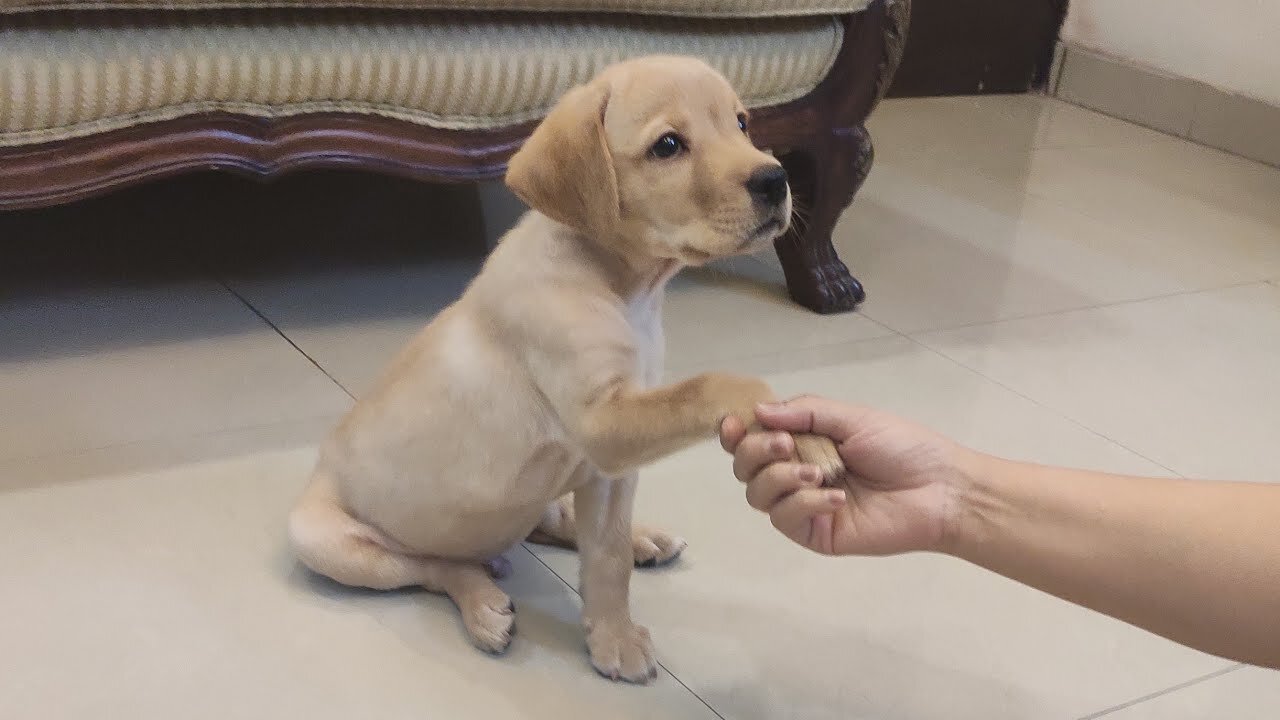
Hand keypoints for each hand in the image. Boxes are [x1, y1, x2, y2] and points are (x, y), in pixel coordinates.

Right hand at [719, 396, 973, 555]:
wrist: (940, 490)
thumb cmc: (902, 448)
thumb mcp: (852, 418)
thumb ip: (804, 413)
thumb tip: (757, 412)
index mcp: (803, 442)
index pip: (752, 439)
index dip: (736, 433)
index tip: (734, 425)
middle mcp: (795, 473)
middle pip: (745, 468)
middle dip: (756, 452)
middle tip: (786, 444)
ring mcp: (803, 506)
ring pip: (757, 495)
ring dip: (779, 478)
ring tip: (817, 471)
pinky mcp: (815, 533)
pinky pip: (786, 519)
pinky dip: (804, 502)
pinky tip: (836, 497)